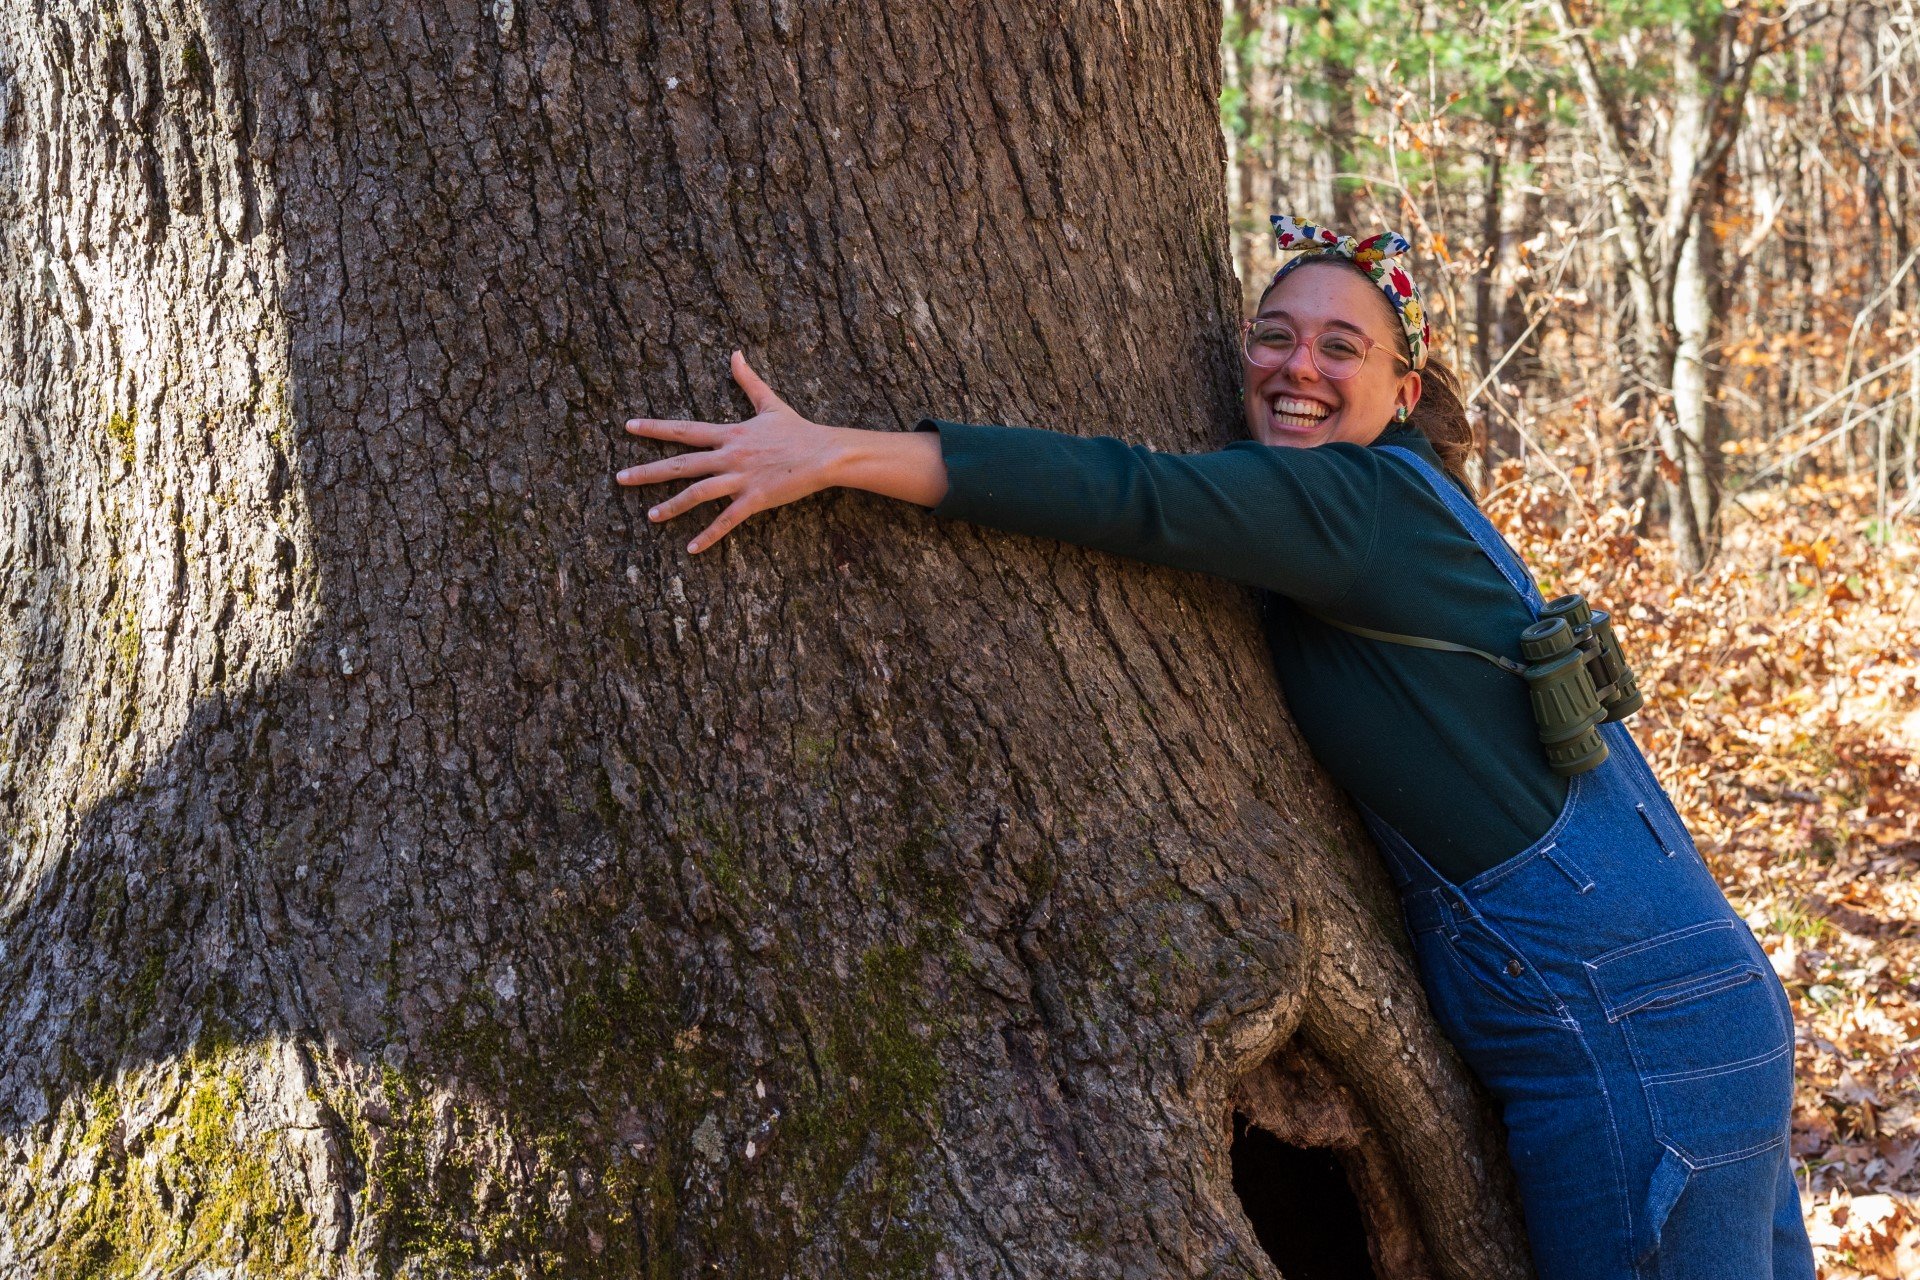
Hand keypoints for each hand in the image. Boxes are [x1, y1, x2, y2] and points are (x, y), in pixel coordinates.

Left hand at [618, 351, 846, 553]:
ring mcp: (741, 479)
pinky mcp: (755, 499)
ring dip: (672, 506)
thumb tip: (736, 353)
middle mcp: (729, 456)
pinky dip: (709, 535)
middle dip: (648, 471)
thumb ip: (748, 380)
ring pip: (697, 493)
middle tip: (619, 478)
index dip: (654, 428)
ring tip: (650, 516)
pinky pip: (726, 520)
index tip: (628, 427)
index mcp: (729, 433)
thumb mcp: (769, 402)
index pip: (684, 430)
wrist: (824, 453)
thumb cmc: (797, 429)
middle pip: (680, 464)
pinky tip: (691, 548)